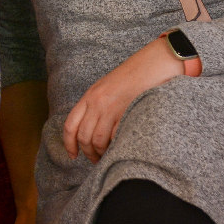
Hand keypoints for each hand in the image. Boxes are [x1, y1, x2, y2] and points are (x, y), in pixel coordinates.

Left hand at [62, 35, 185, 161]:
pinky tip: (120, 150)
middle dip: (88, 153)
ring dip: (101, 154)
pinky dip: (115, 147)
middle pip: (83, 137)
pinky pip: (115, 137)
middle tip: (95, 160)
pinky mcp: (127, 113)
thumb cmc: (134, 76)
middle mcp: (97, 102)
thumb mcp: (108, 87)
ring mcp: (112, 108)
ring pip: (98, 141)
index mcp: (90, 96)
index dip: (69, 144)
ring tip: (108, 158)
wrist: (154, 63)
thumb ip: (97, 104)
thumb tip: (91, 127)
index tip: (72, 155)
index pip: (70, 125)